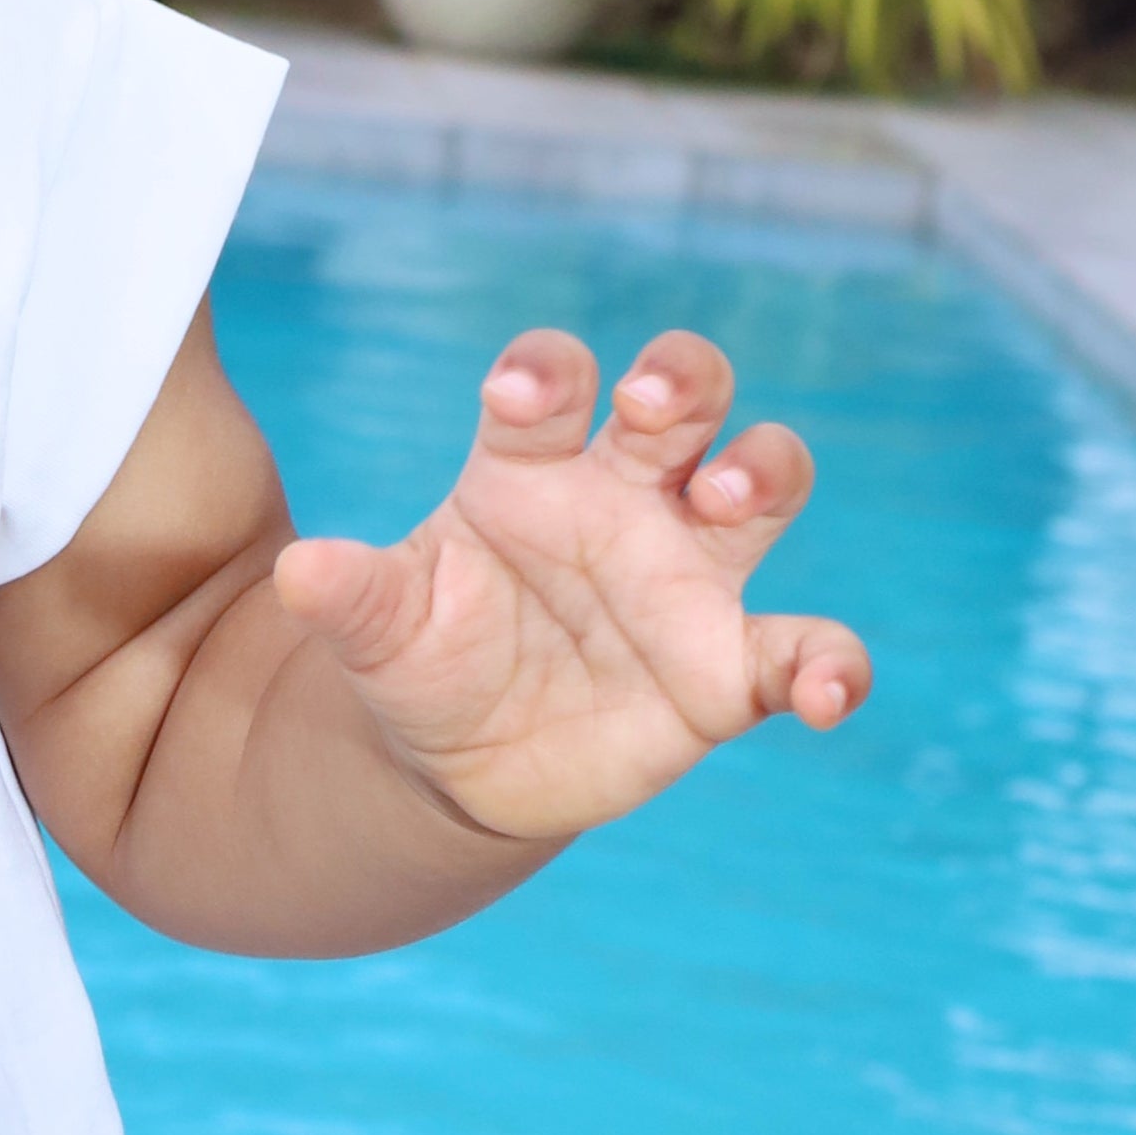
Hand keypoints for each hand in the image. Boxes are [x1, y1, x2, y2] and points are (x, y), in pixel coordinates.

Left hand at [271, 324, 870, 852]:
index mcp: (530, 470)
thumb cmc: (427, 662)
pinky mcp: (728, 668)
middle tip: (649, 407)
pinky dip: (835, 664)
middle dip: (681, 380)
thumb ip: (349, 599)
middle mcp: (624, 501)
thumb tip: (300, 573)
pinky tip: (831, 691)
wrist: (461, 767)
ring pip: (766, 482)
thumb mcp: (377, 632)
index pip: (553, 382)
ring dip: (764, 467)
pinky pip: (804, 650)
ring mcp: (686, 577)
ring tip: (728, 491)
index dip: (547, 367)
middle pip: (685, 397)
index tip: (518, 390)